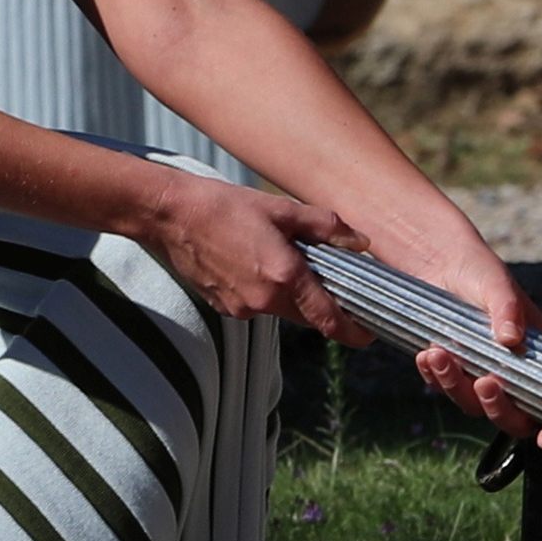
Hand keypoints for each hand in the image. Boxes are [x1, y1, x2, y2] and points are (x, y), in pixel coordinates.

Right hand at [138, 171, 372, 344]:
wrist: (171, 216)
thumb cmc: (226, 207)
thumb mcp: (282, 209)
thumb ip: (325, 228)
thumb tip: (360, 242)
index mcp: (284, 277)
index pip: (329, 320)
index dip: (353, 331)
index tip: (370, 333)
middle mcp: (264, 301)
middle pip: (308, 317)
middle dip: (324, 307)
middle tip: (336, 286)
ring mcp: (242, 308)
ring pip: (282, 309)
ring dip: (292, 294)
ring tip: (284, 260)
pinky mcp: (224, 307)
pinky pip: (257, 305)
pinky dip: (266, 291)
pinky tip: (254, 262)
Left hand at [407, 235, 541, 452]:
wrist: (438, 261)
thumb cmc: (480, 271)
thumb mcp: (497, 284)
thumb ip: (507, 308)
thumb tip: (511, 339)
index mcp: (535, 356)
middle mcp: (509, 372)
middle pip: (510, 415)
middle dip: (497, 408)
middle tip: (485, 381)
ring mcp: (478, 372)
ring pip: (470, 403)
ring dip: (455, 385)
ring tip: (438, 354)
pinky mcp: (449, 368)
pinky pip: (442, 386)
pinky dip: (433, 375)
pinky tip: (426, 353)